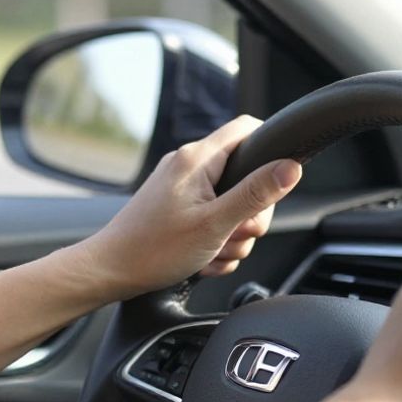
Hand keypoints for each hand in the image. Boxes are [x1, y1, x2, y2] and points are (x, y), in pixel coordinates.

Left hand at [77, 115, 302, 300]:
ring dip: (231, 237)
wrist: (110, 272)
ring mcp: (183, 188)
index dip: (271, 150)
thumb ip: (255, 195)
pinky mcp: (179, 208)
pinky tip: (202, 260)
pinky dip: (215, 243)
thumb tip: (291, 168)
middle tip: (234, 235)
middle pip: (247, 177)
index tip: (277, 183)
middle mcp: (189, 166)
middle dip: (250, 215)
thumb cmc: (153, 250)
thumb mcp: (215, 225)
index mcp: (197, 159)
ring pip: (233, 206)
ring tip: (211, 252)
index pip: (247, 129)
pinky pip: (214, 221)